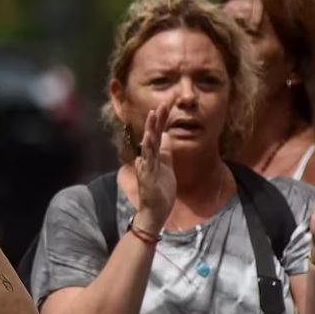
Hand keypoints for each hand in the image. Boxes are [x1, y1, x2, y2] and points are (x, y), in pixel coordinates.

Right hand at [133, 100, 176, 231]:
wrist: (155, 211)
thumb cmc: (160, 190)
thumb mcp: (167, 166)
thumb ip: (166, 151)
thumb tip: (167, 135)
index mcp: (153, 155)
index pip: (158, 133)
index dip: (162, 119)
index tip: (168, 103)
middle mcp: (146, 158)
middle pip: (152, 134)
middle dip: (158, 118)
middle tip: (164, 101)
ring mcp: (146, 166)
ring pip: (148, 143)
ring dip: (151, 128)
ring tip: (154, 114)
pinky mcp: (148, 175)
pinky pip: (148, 159)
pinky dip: (149, 147)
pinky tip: (151, 137)